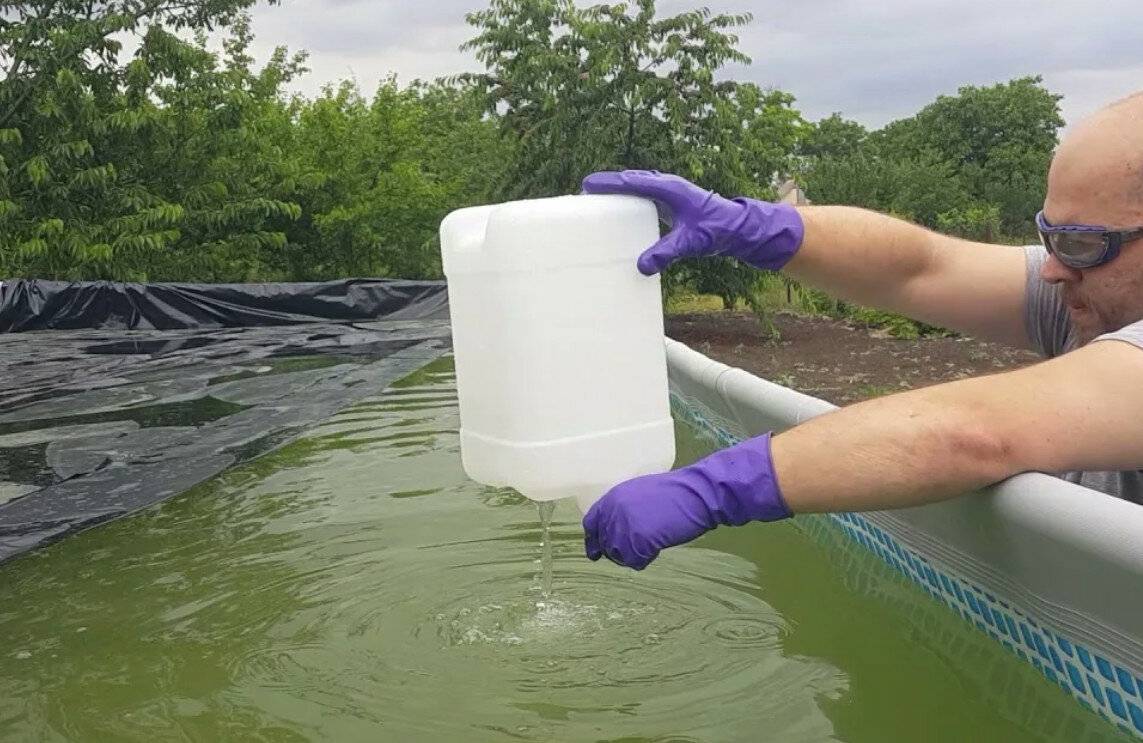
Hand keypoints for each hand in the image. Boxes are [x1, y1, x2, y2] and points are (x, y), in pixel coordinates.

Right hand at [581, 170, 804, 275]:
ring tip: (598, 199)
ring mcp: (670, 193)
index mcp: (669, 188)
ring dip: (619, 191)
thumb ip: (666, 253)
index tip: (588, 184)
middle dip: (609, 184)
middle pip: (632, 180)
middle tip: (586, 190)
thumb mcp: (690, 243)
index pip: (633, 182)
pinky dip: (630, 201)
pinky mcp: (672, 203)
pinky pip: (645, 198)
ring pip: (638, 187)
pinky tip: (622, 213)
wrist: (739, 228)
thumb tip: (641, 267)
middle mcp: (668, 186)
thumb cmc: (718, 229)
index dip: (609, 183)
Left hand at [583, 433, 792, 569]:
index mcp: (613, 497)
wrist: (697, 494)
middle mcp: (613, 511)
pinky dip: (645, 560)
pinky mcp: (638, 541)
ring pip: (618, 555)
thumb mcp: (640, 494)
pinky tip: (657, 549)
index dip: (594, 540)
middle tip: (637, 552)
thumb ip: (623, 509)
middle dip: (618, 552)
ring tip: (650, 546)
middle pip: (605, 544)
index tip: (596, 553)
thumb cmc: (676, 493)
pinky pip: (635, 562)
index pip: (591, 523)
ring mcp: (624, 526)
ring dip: (632, 556)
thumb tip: (614, 531)